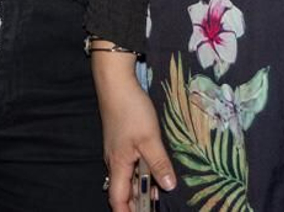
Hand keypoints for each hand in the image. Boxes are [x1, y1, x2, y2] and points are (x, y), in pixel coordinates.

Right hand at [92, 55, 175, 211]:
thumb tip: (169, 187)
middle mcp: (114, 161)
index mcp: (118, 165)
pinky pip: (130, 164)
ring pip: (128, 177)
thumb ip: (159, 163)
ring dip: (141, 187)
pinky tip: (155, 168)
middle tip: (155, 207)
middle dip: (137, 203)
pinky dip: (141, 172)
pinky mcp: (121, 141)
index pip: (117, 199)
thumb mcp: (150, 138)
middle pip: (123, 191)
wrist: (116, 83)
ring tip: (160, 194)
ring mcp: (116, 151)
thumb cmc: (130, 110)